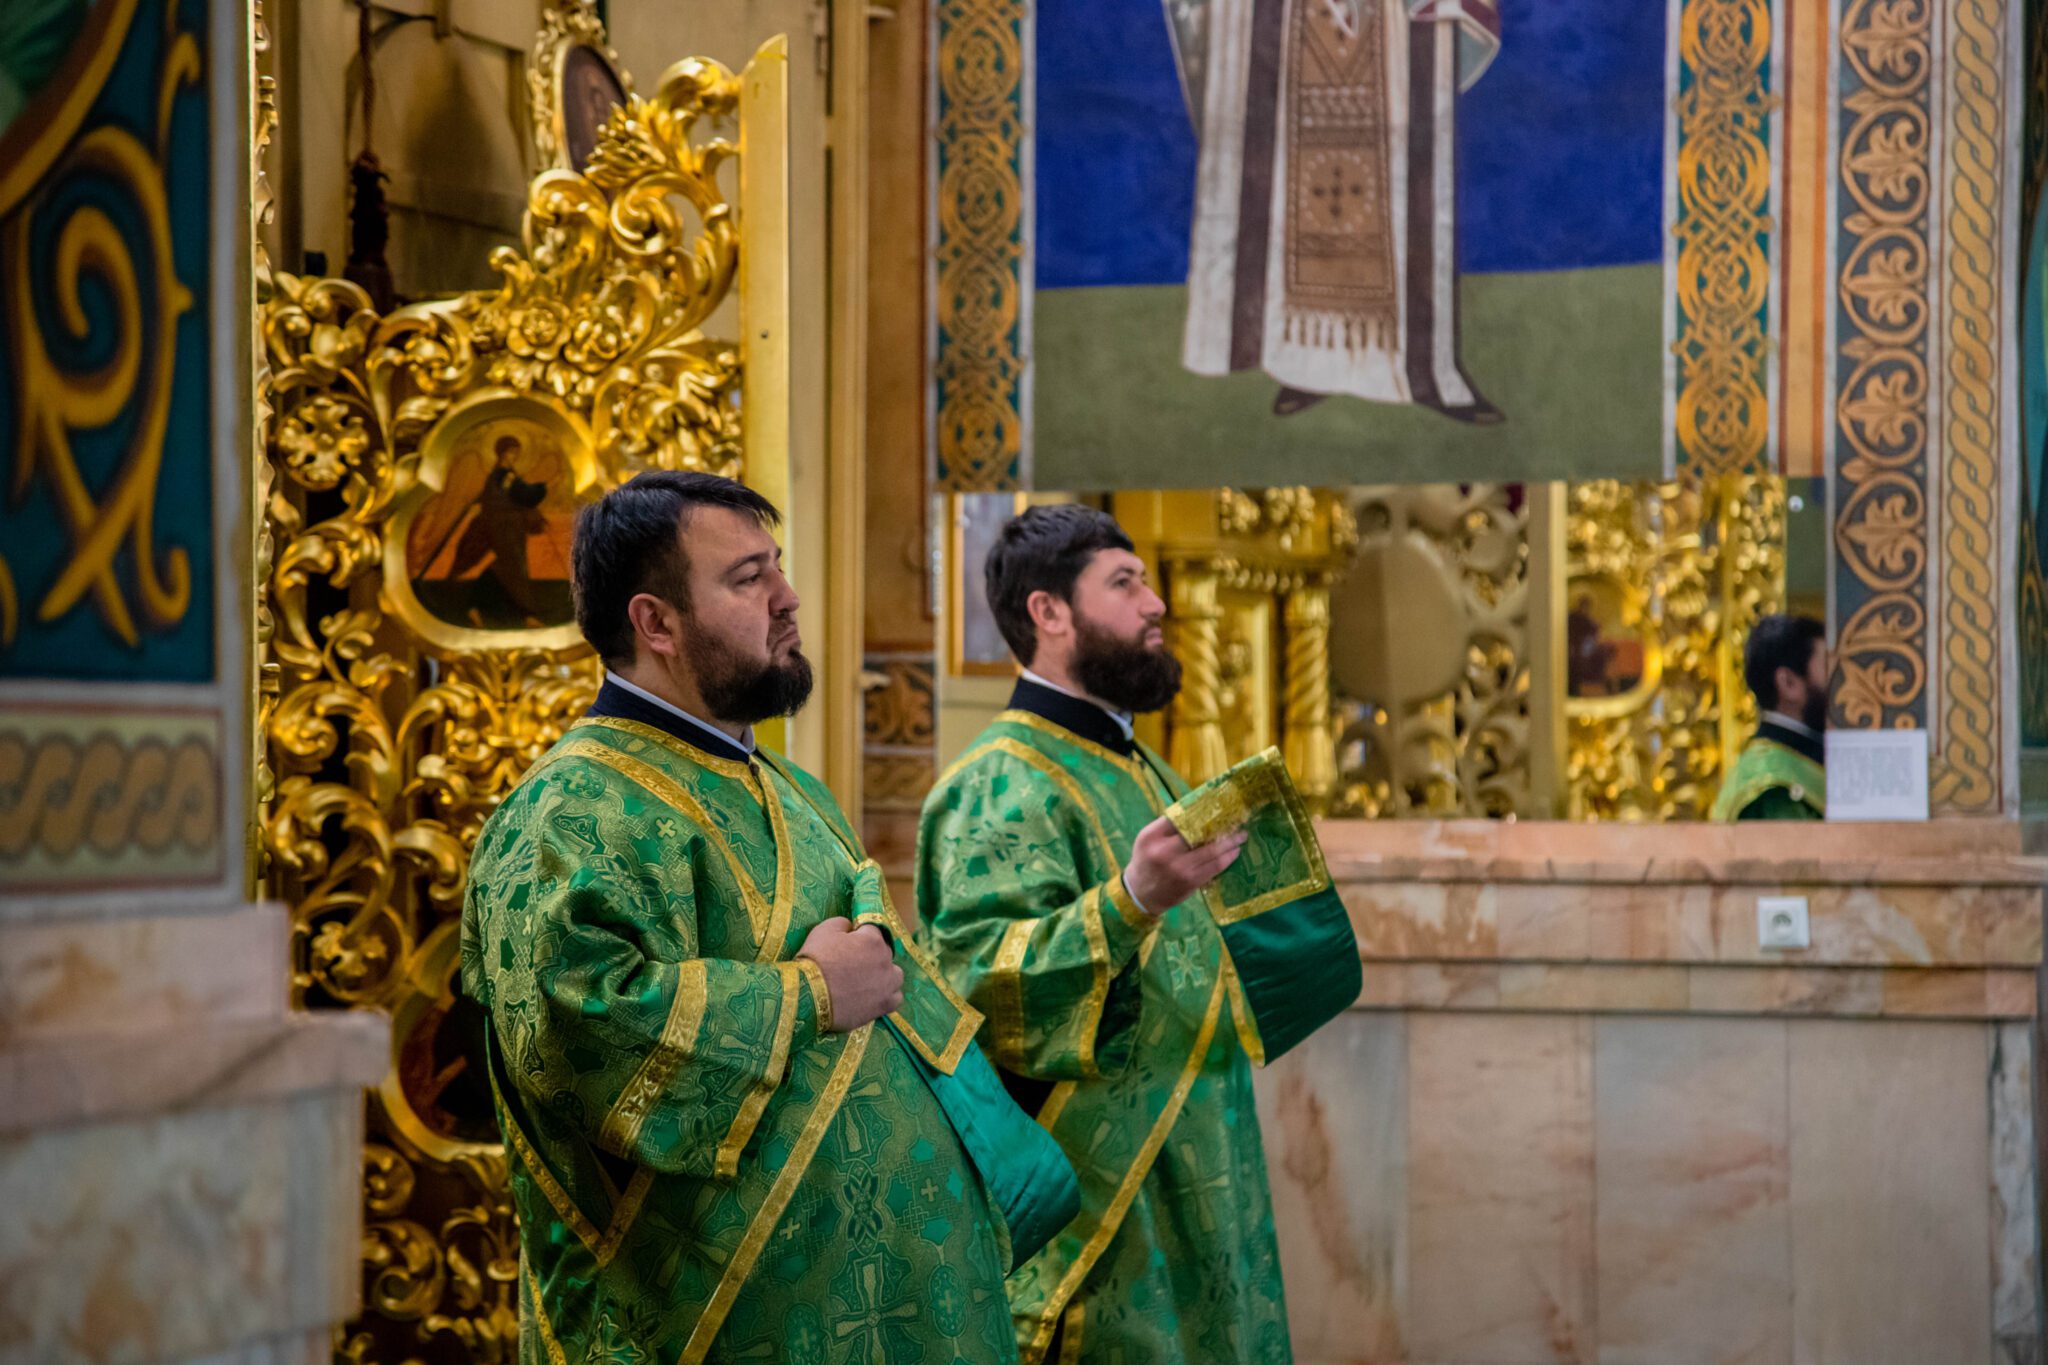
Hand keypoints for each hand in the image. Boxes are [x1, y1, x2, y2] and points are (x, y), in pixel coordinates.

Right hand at [797, 917, 902, 1030]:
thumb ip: (843, 923)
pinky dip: (887, 995)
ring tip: (867, 981)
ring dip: (885, 974)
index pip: (873, 930)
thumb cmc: (815, 959)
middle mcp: (885, 959)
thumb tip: (852, 928)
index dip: (859, 935)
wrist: (808, 995)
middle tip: (852, 963)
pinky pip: (896, 997)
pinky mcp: (884, 1005)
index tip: (848, 942)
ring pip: (895, 975)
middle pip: (885, 952)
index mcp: (872, 939)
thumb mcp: (824, 929)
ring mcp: (887, 984)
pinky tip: (874, 996)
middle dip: (871, 954)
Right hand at [1120, 814, 1247, 915]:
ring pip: (1211, 851)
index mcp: (1152, 836)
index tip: (1216, 805)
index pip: (1180, 817)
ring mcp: (1180, 868)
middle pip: (1198, 832)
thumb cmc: (1145, 861)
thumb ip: (1166, 827)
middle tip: (1235, 820)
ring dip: (1230, 842)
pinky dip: (1227, 858)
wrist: (1140, 895)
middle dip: (1219, 825)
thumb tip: (1196, 811)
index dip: (1200, 810)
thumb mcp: (1147, 840)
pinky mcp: (1191, 881)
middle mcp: (1165, 851)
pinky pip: (1214, 867)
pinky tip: (1234, 852)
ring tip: (1241, 835)